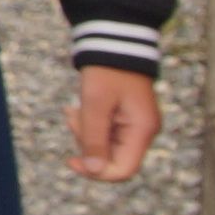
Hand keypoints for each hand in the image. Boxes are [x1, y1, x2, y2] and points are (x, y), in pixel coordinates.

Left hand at [69, 65, 160, 181]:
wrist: (114, 42)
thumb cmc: (106, 71)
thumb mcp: (95, 104)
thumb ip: (93, 138)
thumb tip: (93, 170)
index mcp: (142, 130)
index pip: (123, 170)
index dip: (97, 172)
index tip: (71, 160)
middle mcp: (143, 132)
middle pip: (111, 159)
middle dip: (87, 145)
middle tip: (73, 118)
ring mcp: (134, 126)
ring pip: (104, 146)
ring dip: (85, 133)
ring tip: (74, 110)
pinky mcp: (124, 119)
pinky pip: (104, 133)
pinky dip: (89, 125)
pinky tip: (79, 109)